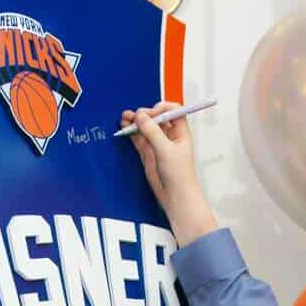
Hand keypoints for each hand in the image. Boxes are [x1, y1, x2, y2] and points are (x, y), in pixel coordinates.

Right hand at [120, 102, 218, 245]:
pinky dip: (132, 133)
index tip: (151, 114)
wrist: (176, 197)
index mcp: (181, 132)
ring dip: (136, 122)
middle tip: (136, 116)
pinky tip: (124, 128)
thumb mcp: (166, 150)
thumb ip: (152, 132)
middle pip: (156, 117)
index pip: (173, 110)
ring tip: (125, 118)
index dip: (162, 108)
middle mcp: (170, 136)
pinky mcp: (149, 154)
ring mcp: (158, 145)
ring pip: (146, 128)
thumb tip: (141, 116)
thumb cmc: (180, 176)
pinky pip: (139, 139)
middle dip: (145, 114)